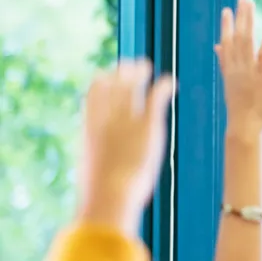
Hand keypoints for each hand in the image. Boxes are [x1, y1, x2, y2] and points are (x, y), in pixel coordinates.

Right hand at [77, 60, 174, 235]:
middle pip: (112, 85)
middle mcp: (107, 119)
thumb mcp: (94, 176)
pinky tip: (171, 81)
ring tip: (146, 65)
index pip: (92, 96)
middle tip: (130, 66)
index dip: (100, 84)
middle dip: (120, 72)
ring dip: (138, 73)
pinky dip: (162, 86)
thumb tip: (95, 184)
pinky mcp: (148, 125)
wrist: (110, 194)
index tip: (107, 77)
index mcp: (90, 129)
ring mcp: (127, 120)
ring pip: (131, 86)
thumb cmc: (101, 195)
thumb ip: (97, 168)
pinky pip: (155, 98)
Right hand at [215, 0, 261, 136]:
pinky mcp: (261, 74)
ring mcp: (248, 69)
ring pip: (247, 40)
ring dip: (249, 21)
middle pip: (236, 37)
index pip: (226, 42)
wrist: (244, 125)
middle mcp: (237, 66)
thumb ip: (224, 62)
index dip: (226, 26)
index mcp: (229, 68)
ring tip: (250, 4)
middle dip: (239, 17)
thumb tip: (218, 46)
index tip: (227, 9)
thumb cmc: (239, 108)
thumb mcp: (230, 82)